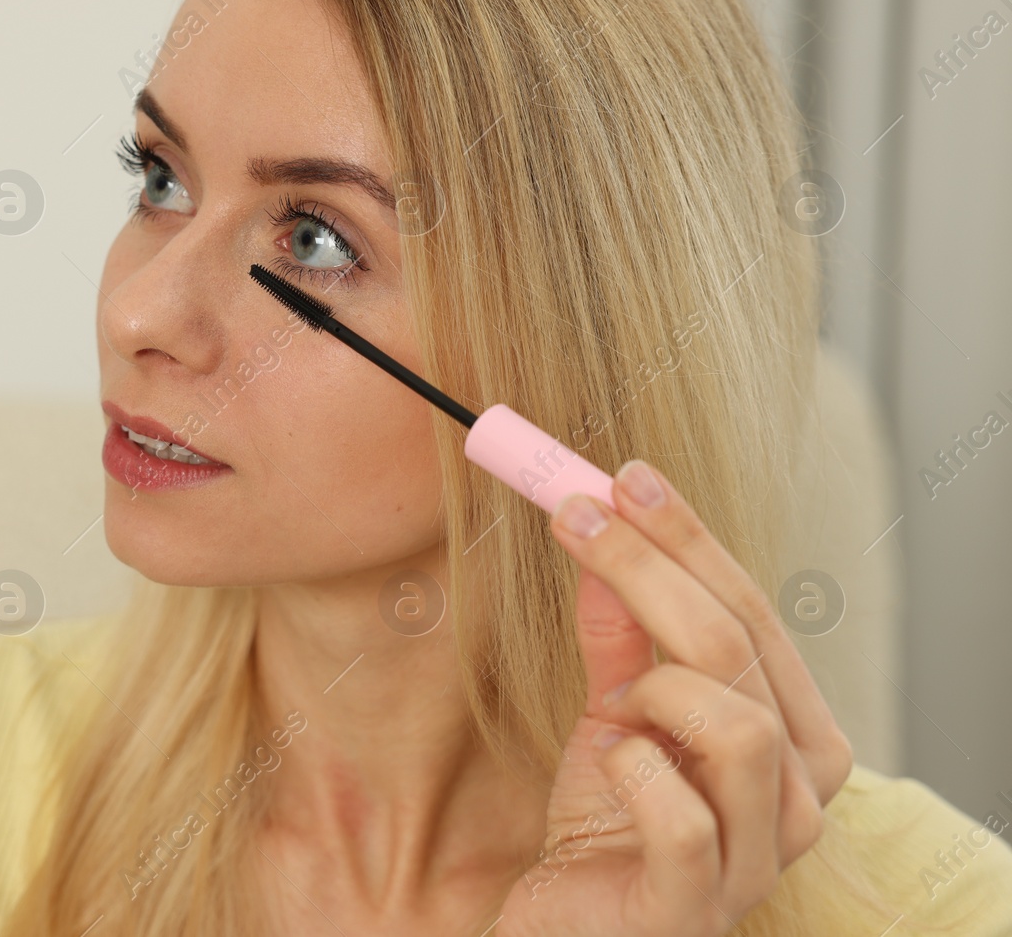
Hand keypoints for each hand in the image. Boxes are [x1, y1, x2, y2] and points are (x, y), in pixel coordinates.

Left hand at [496, 459, 851, 936]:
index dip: (688, 539)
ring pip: (736, 726)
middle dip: (650, 567)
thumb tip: (603, 529)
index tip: (625, 476)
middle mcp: (797, 796)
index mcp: (794, 737)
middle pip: (737, 649)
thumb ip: (621, 635)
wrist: (569, 925)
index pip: (755, 612)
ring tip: (613, 703)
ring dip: (654, 688)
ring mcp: (757, 859)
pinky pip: (682, 817)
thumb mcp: (615, 712)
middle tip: (575, 515)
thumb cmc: (605, 821)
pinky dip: (632, 771)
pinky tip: (606, 765)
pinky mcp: (694, 905)